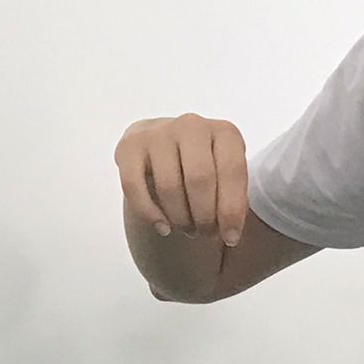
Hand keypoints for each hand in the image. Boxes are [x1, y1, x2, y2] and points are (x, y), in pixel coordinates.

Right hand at [115, 114, 247, 244]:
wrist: (164, 149)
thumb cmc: (203, 170)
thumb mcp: (226, 179)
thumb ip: (234, 201)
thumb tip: (230, 233)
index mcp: (224, 132)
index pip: (232, 171)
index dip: (232, 209)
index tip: (231, 238)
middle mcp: (192, 126)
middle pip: (200, 179)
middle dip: (204, 216)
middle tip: (205, 233)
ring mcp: (158, 133)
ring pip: (169, 187)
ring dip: (180, 218)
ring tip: (187, 229)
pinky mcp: (129, 146)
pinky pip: (134, 186)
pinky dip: (150, 214)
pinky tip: (163, 228)